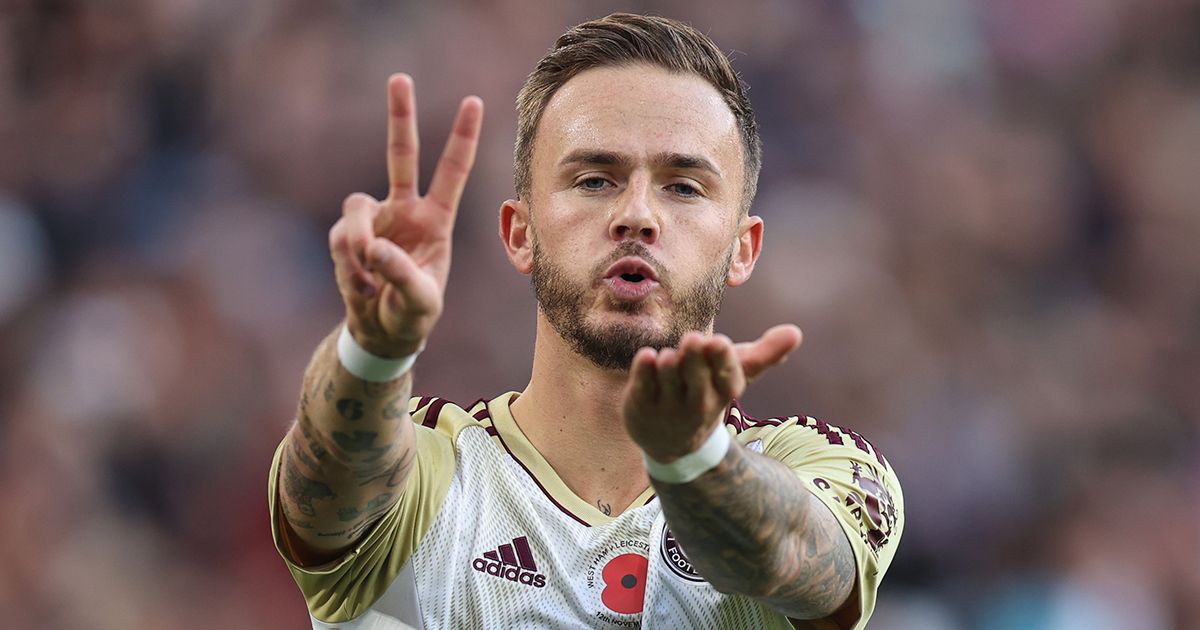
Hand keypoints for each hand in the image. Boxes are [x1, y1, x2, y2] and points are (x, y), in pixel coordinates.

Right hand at [328, 74, 482, 356]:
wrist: (382, 332)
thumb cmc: (413, 315)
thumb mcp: (421, 301)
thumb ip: (402, 273)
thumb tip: (373, 245)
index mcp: (436, 220)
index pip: (452, 173)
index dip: (462, 138)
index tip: (473, 101)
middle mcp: (405, 211)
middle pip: (401, 155)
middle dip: (400, 116)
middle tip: (401, 78)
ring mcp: (374, 221)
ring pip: (355, 209)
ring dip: (358, 244)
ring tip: (370, 279)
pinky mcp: (346, 237)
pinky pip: (340, 241)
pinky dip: (349, 267)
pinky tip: (362, 288)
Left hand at [622, 325, 802, 461]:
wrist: (672, 442)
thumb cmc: (709, 393)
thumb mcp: (737, 374)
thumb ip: (764, 353)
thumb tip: (796, 333)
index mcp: (723, 392)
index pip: (727, 379)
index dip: (722, 361)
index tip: (719, 341)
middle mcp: (697, 403)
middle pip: (697, 381)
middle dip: (696, 359)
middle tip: (694, 338)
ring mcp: (667, 406)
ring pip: (668, 381)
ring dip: (669, 365)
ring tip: (670, 354)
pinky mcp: (640, 404)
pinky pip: (642, 386)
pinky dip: (643, 371)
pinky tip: (646, 356)